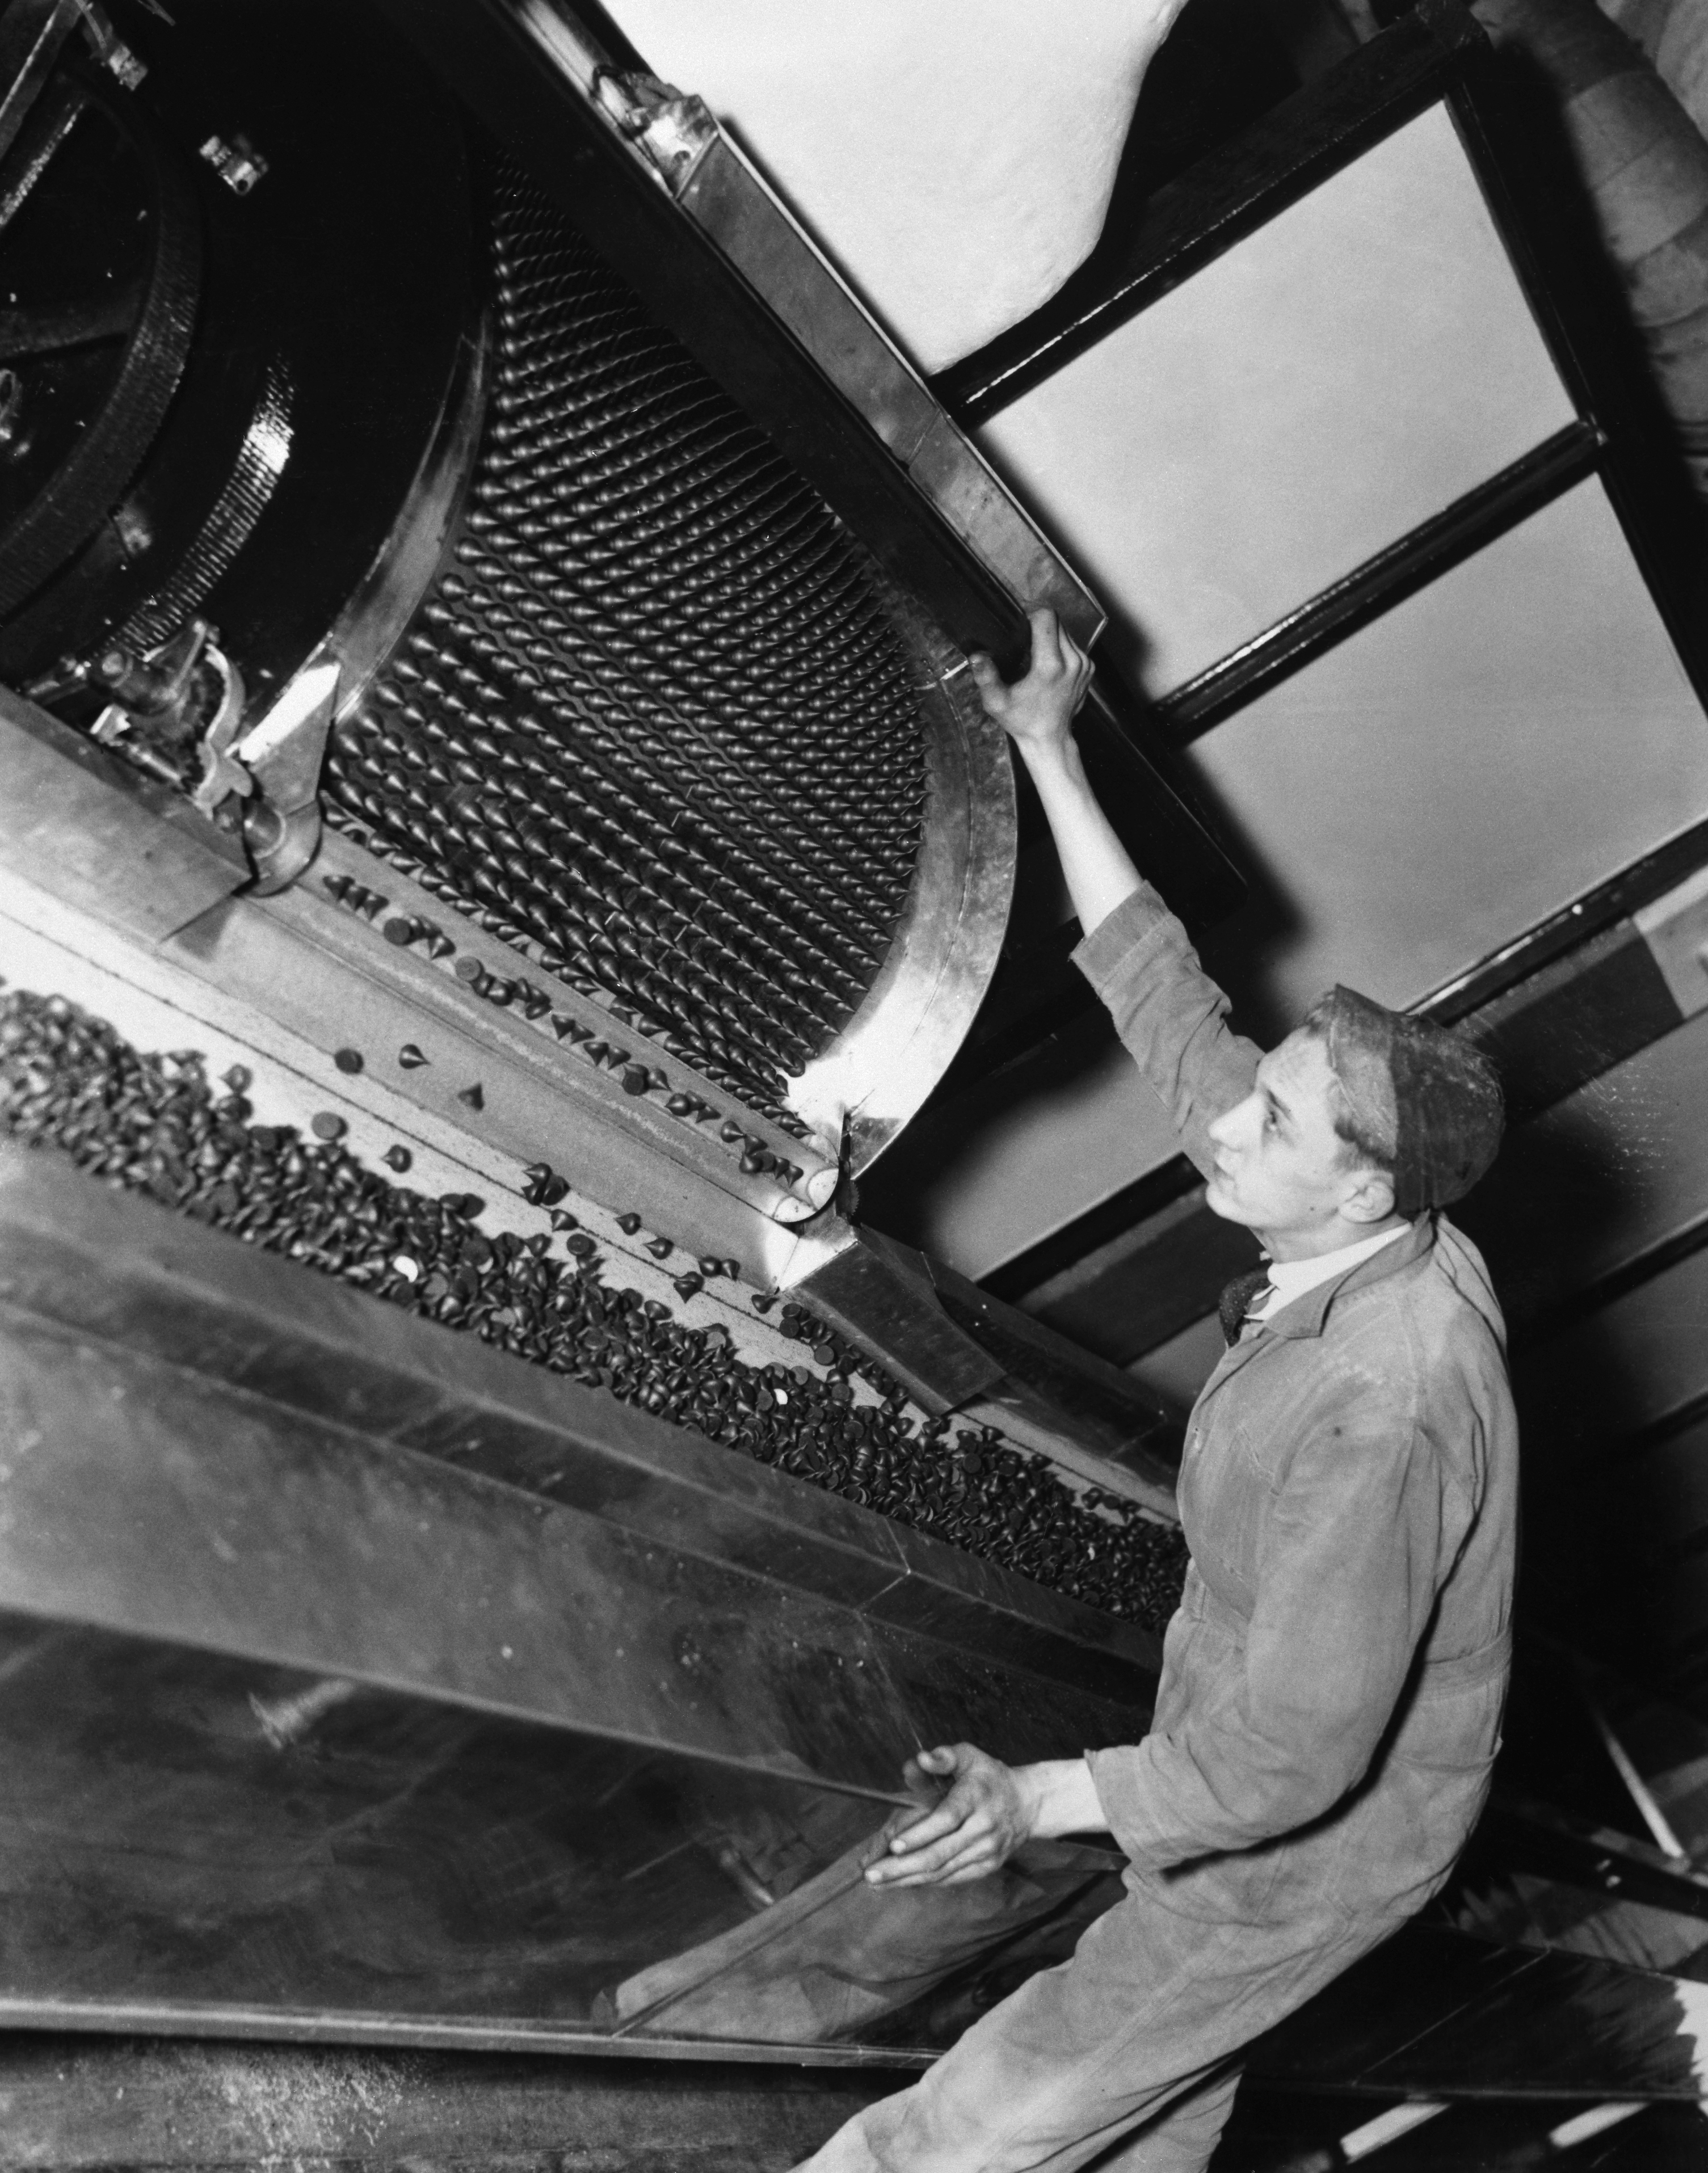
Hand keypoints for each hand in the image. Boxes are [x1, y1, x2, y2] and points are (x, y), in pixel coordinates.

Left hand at [865, 1742, 1037, 1888]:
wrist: (1027, 1803)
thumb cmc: (987, 1776)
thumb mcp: (969, 1756)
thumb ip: (943, 1757)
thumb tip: (920, 1759)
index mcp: (976, 1796)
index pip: (946, 1818)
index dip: (920, 1834)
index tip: (893, 1845)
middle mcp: (984, 1827)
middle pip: (940, 1852)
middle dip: (902, 1866)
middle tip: (871, 1873)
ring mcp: (987, 1851)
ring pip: (943, 1870)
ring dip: (908, 1879)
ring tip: (877, 1882)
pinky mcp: (988, 1866)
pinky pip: (953, 1878)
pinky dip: (927, 1882)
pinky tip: (903, 1883)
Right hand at [969, 608, 1092, 763]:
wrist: (1049, 739)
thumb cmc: (1022, 721)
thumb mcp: (996, 702)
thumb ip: (986, 677)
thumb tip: (976, 655)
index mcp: (1050, 665)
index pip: (1046, 617)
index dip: (1030, 613)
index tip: (1019, 623)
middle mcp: (1072, 661)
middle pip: (1056, 621)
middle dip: (1038, 624)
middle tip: (1022, 637)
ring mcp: (1084, 664)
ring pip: (1065, 631)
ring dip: (1049, 635)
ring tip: (1034, 651)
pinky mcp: (1089, 668)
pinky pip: (1073, 645)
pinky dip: (1060, 647)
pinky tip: (1048, 663)